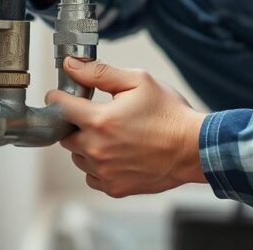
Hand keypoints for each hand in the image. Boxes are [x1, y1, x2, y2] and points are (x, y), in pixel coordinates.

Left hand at [45, 57, 207, 197]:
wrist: (194, 149)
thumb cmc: (169, 114)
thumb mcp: (138, 81)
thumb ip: (100, 73)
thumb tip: (71, 66)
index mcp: (100, 120)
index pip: (60, 106)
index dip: (58, 96)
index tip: (62, 94)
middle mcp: (97, 149)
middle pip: (65, 134)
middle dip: (75, 123)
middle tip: (95, 115)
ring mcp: (104, 171)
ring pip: (77, 156)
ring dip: (86, 145)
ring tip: (111, 135)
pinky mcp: (114, 187)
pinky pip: (91, 175)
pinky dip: (97, 165)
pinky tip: (116, 154)